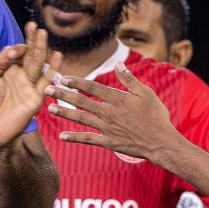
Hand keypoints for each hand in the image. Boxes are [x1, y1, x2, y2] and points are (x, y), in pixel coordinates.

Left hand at [0, 23, 61, 149]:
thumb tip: (10, 48)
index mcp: (7, 71)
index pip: (16, 53)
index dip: (16, 49)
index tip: (11, 54)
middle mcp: (20, 76)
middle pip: (29, 54)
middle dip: (32, 40)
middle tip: (34, 25)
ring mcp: (29, 85)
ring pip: (38, 63)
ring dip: (41, 48)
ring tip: (43, 33)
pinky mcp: (36, 96)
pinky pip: (46, 81)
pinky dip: (53, 69)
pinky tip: (58, 56)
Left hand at [46, 62, 175, 158]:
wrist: (161, 143)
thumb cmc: (156, 117)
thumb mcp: (146, 94)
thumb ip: (129, 80)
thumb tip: (118, 64)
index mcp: (117, 99)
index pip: (92, 88)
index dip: (76, 82)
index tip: (63, 78)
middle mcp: (109, 113)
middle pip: (82, 101)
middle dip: (63, 94)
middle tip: (47, 89)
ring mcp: (107, 128)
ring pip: (81, 118)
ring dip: (64, 113)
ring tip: (50, 108)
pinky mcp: (108, 142)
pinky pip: (88, 139)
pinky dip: (75, 137)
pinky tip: (62, 136)